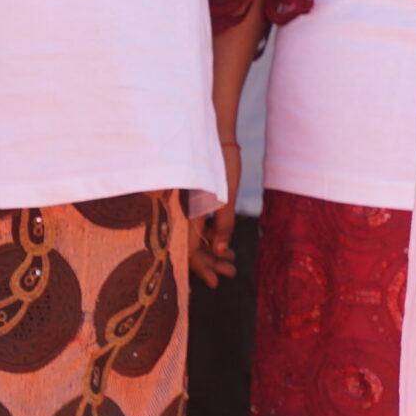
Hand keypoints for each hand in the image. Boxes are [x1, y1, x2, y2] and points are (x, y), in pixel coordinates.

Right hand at [189, 140, 243, 286]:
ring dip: (214, 249)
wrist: (216, 132)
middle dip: (212, 262)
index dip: (202, 268)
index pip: (189, 250)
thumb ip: (223, 223)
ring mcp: (189, 206)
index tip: (215, 283)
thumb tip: (219, 250)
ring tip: (232, 261)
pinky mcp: (196, 199)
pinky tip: (225, 242)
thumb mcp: (226, 195)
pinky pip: (200, 224)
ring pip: (197, 236)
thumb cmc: (221, 162)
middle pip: (193, 246)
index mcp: (187, 212)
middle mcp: (183, 211)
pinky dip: (213, 234)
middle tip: (231, 272)